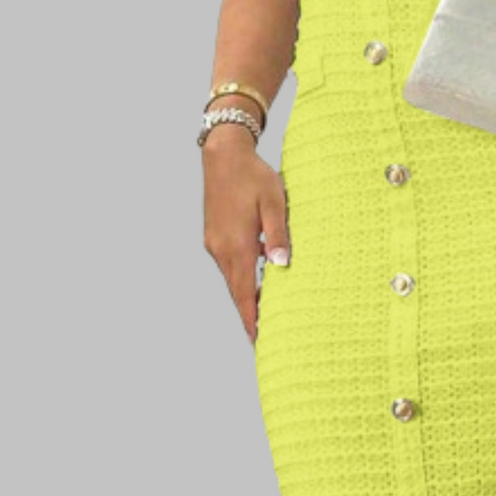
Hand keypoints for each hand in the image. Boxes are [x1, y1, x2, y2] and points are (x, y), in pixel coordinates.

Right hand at [201, 125, 289, 345]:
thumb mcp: (274, 202)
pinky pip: (229, 266)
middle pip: (237, 293)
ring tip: (265, 314)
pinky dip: (242, 279)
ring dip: (247, 297)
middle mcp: (221, 250)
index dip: (252, 320)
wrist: (223, 154)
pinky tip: (257, 281)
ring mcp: (214, 244)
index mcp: (236, 246)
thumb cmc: (253, 176)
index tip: (260, 342)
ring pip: (232, 280)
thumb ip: (278, 235)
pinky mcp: (214, 237)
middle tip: (267, 337)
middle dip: (251, 315)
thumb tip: (281, 266)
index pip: (245, 294)